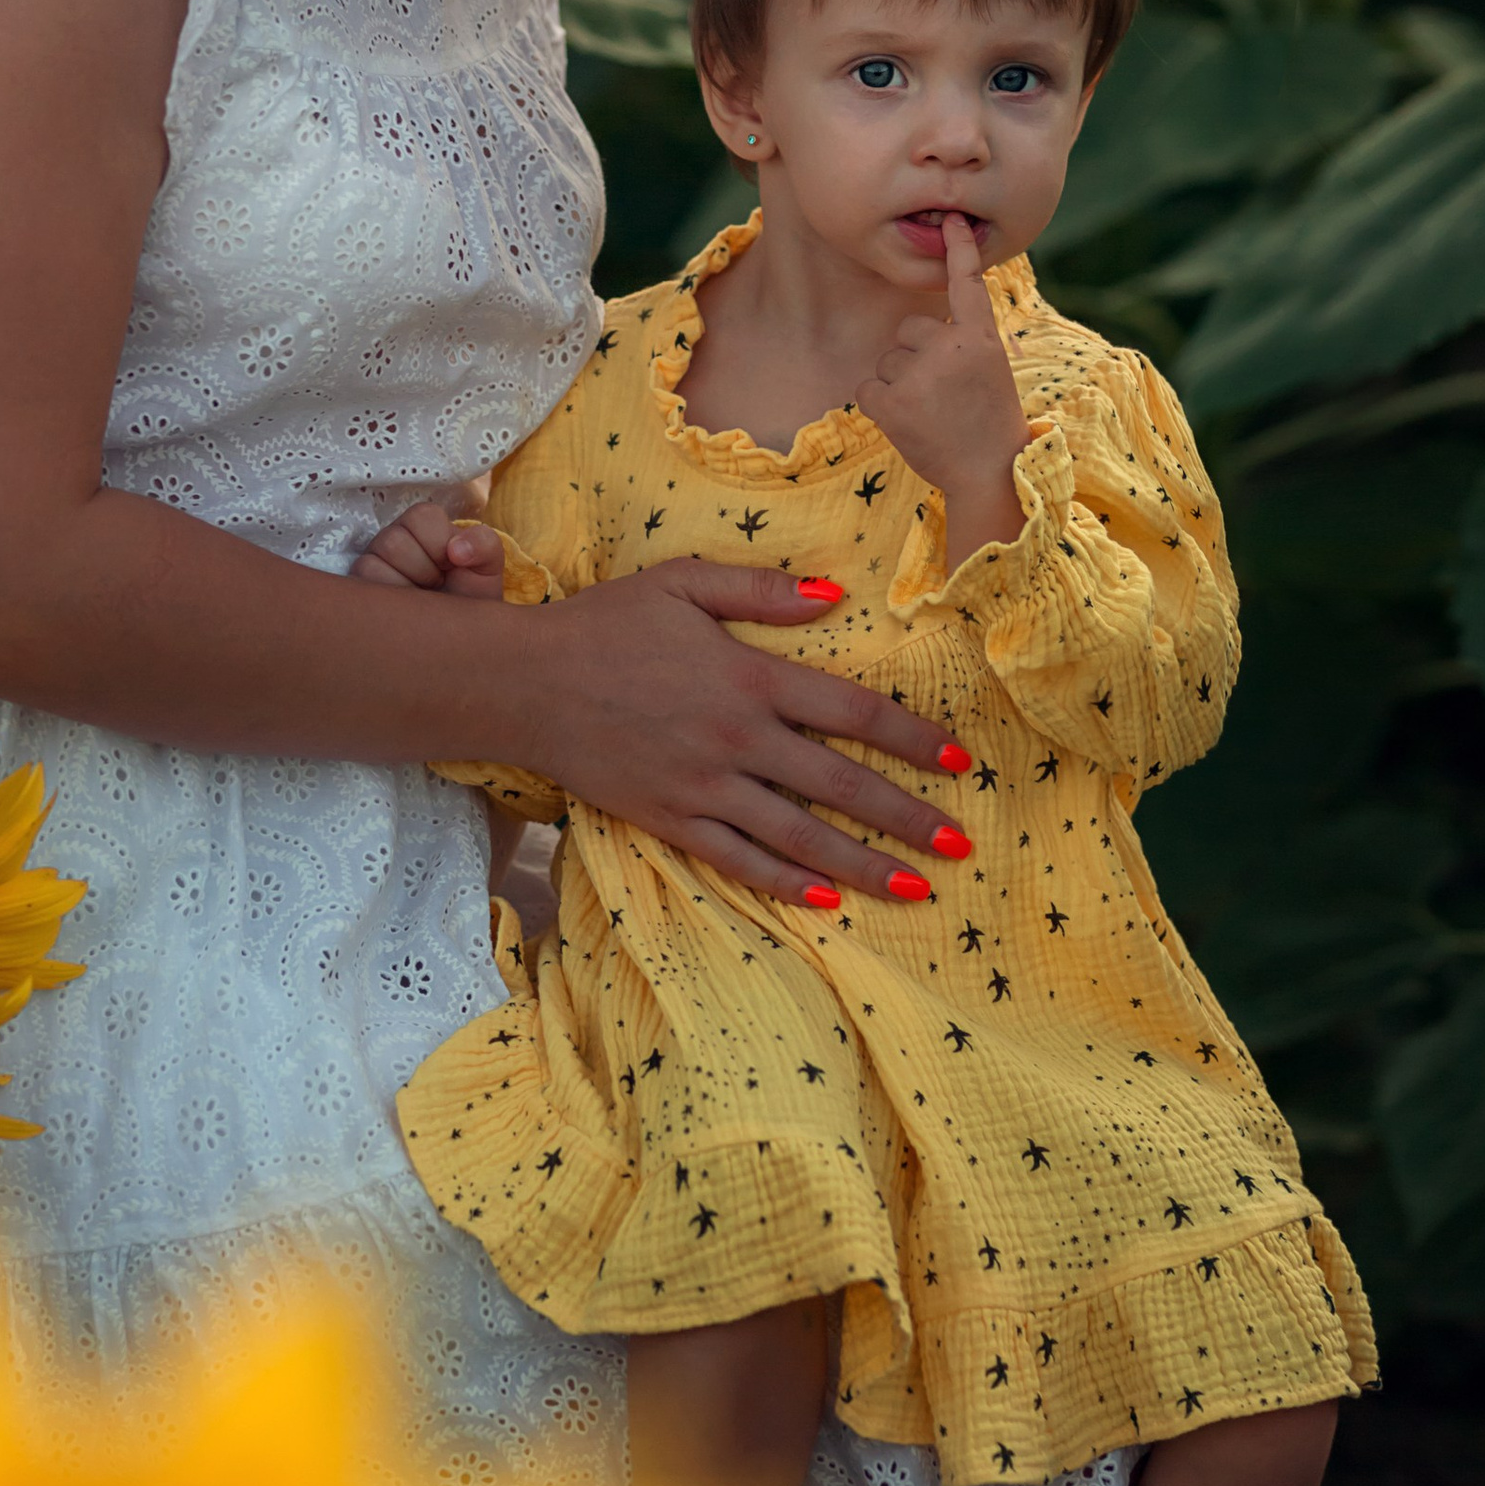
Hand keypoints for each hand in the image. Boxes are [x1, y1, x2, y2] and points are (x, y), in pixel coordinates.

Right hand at [350, 497, 505, 600]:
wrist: (457, 639)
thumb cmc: (469, 599)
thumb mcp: (487, 570)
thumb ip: (484, 544)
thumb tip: (456, 550)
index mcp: (424, 528)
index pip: (421, 516)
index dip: (440, 544)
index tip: (453, 565)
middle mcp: (393, 540)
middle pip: (393, 540)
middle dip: (424, 570)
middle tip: (436, 588)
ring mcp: (372, 563)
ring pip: (373, 562)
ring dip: (405, 588)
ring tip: (421, 601)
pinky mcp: (357, 589)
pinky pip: (361, 587)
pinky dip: (388, 604)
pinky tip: (404, 612)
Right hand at [495, 562, 969, 904]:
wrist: (524, 683)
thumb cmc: (606, 624)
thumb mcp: (684, 584)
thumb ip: (762, 590)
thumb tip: (836, 595)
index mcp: (749, 678)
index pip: (851, 712)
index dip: (910, 737)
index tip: (957, 761)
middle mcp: (737, 740)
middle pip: (840, 785)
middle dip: (907, 818)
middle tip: (960, 846)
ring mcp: (703, 787)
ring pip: (799, 836)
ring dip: (862, 865)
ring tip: (915, 889)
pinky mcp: (669, 820)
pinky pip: (737, 860)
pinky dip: (782, 884)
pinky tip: (823, 901)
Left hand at [857, 216, 1028, 524]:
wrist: (988, 471)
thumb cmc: (988, 422)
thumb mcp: (989, 370)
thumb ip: (961, 344)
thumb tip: (921, 330)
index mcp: (981, 337)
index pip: (967, 284)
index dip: (958, 251)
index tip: (952, 220)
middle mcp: (950, 347)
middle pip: (908, 331)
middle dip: (915, 358)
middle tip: (942, 395)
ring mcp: (920, 373)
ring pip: (888, 362)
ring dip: (900, 385)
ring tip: (930, 413)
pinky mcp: (893, 401)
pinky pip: (868, 387)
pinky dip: (880, 405)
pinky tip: (906, 422)